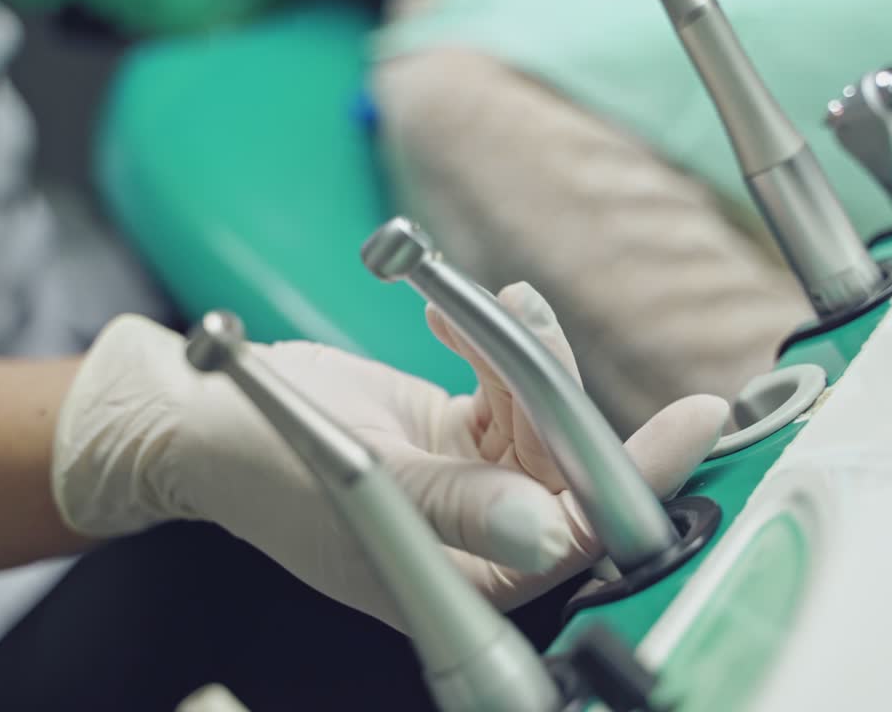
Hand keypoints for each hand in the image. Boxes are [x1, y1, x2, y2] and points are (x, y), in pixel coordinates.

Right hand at [51, 284, 728, 628]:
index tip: (691, 426)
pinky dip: (490, 345)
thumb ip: (455, 508)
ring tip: (485, 309)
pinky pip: (505, 388)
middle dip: (574, 409)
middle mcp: (476, 541)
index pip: (571, 546)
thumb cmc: (256, 465)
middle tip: (587, 353)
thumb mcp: (356, 483)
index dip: (632, 490)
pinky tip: (453, 315)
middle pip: (567, 478)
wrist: (200, 415)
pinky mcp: (457, 433)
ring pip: (542, 422)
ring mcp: (470, 484)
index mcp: (458, 582)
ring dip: (523, 359)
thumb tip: (546, 531)